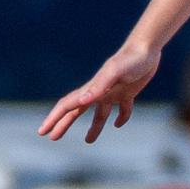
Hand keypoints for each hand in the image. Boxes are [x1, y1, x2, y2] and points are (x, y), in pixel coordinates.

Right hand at [38, 43, 160, 142]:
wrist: (147, 48)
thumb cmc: (130, 59)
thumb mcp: (115, 72)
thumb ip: (99, 85)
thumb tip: (82, 101)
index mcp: (92, 88)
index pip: (67, 105)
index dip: (54, 118)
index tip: (42, 132)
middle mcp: (100, 91)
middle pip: (77, 111)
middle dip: (64, 124)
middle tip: (53, 138)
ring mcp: (114, 91)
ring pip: (100, 113)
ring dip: (94, 126)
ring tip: (88, 140)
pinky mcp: (129, 91)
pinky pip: (123, 109)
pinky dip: (120, 117)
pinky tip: (118, 124)